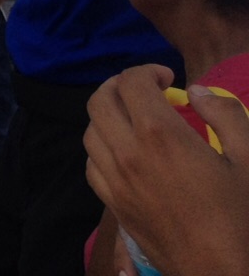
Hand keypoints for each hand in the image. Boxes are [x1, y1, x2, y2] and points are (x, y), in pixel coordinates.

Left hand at [85, 64, 248, 275]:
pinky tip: (124, 152)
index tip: (167, 78)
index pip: (131, 82)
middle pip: (100, 101)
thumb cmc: (242, 216)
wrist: (224, 270)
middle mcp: (128, 152)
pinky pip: (92, 164)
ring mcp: (115, 180)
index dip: (146, 71)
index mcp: (160, 134)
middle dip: (119, 86)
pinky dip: (102, 148)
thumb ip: (225, 115)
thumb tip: (196, 91)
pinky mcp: (113, 204)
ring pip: (91, 131)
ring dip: (108, 116)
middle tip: (144, 91)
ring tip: (134, 119)